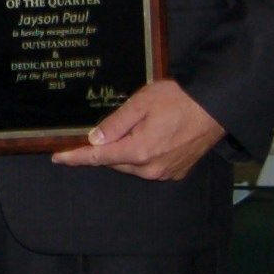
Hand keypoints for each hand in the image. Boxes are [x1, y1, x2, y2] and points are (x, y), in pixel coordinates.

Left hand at [53, 78, 226, 181]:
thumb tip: (94, 140)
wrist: (216, 108)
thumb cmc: (179, 100)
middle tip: (105, 131)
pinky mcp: (177, 171)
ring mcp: (166, 172)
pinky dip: (142, 155)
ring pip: (131, 165)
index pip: (98, 157)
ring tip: (134, 129)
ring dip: (124, 152)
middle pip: (114, 162)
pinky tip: (149, 138)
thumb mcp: (140, 104)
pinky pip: (149, 167)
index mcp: (139, 151)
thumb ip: (115, 124)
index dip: (75, 157)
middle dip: (104, 149)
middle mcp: (151, 168)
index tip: (57, 158)